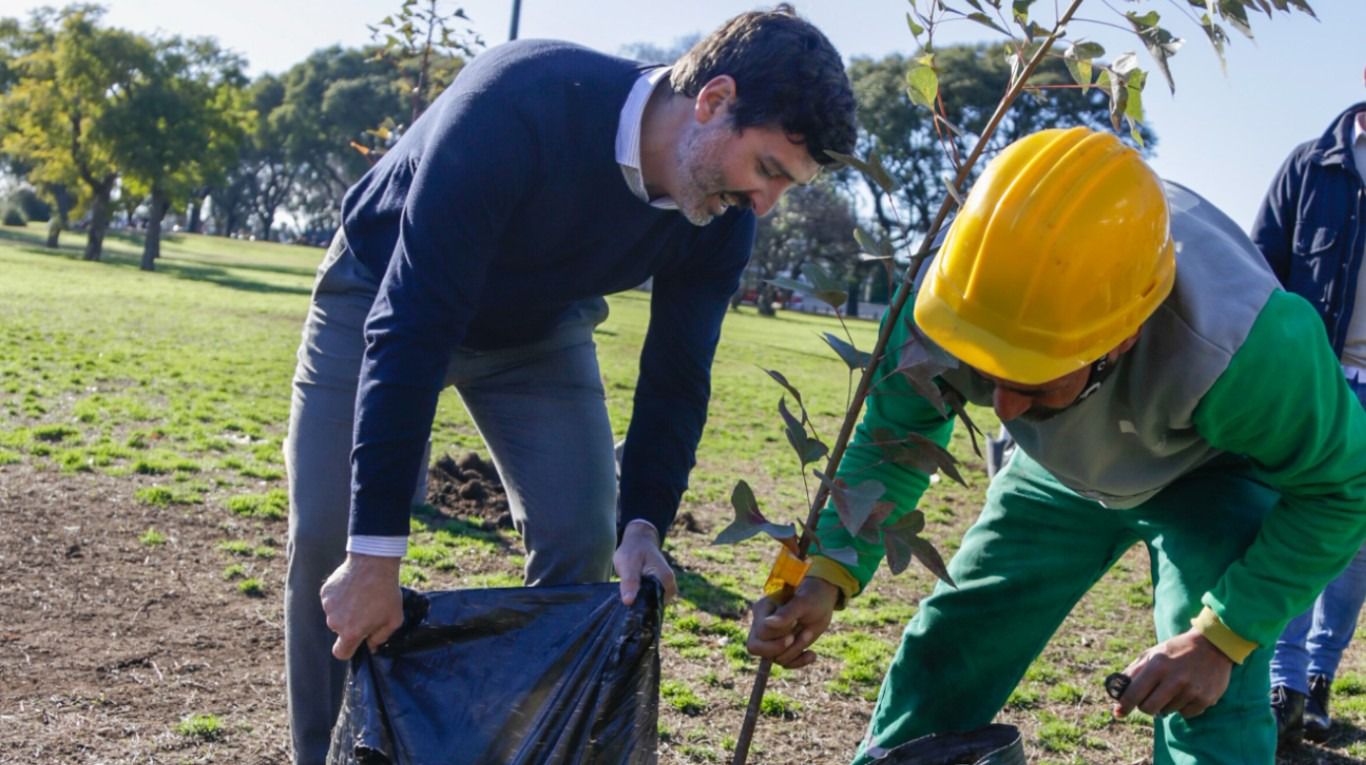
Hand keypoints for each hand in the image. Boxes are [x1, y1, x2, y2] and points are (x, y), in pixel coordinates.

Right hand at [319, 553, 403, 659]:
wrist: (374, 562)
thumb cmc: (386, 592)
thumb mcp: (394, 619)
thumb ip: (381, 638)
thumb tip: (371, 646)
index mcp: (351, 633)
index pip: (340, 653)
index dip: (348, 649)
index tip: (356, 641)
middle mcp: (334, 622)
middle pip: (340, 630)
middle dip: (350, 624)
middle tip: (366, 609)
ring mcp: (327, 606)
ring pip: (334, 614)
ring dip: (345, 609)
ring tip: (360, 595)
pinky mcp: (325, 592)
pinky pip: (331, 600)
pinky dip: (339, 597)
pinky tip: (352, 587)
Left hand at [614, 520, 677, 605]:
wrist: (639, 541)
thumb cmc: (633, 550)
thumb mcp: (628, 564)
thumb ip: (629, 582)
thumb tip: (628, 601)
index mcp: (665, 579)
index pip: (655, 603)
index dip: (641, 610)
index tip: (629, 613)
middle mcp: (670, 586)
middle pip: (655, 606)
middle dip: (641, 608)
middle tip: (626, 604)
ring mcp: (667, 588)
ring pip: (653, 604)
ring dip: (641, 604)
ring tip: (628, 599)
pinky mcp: (661, 590)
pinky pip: (652, 601)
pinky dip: (643, 601)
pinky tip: (633, 597)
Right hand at [746, 577, 839, 668]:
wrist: (822, 601)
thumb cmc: (811, 596)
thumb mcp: (802, 603)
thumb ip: (785, 614)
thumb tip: (768, 623)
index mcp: (762, 610)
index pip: (760, 632)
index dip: (778, 633)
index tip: (795, 622)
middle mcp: (762, 626)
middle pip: (756, 648)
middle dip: (779, 647)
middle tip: (795, 637)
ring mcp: (772, 639)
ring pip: (775, 657)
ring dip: (796, 649)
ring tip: (809, 632)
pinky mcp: (783, 648)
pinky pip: (785, 664)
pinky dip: (800, 661)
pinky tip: (812, 654)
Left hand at [1113, 627, 1233, 719]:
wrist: (1213, 646)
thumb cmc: (1176, 650)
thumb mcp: (1152, 653)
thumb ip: (1134, 671)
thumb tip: (1116, 692)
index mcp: (1157, 666)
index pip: (1133, 694)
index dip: (1124, 705)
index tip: (1118, 712)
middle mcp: (1174, 679)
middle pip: (1148, 708)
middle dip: (1145, 706)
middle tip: (1148, 699)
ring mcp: (1191, 691)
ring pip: (1167, 712)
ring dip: (1165, 705)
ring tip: (1173, 689)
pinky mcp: (1205, 699)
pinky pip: (1185, 714)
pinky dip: (1182, 707)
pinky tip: (1187, 692)